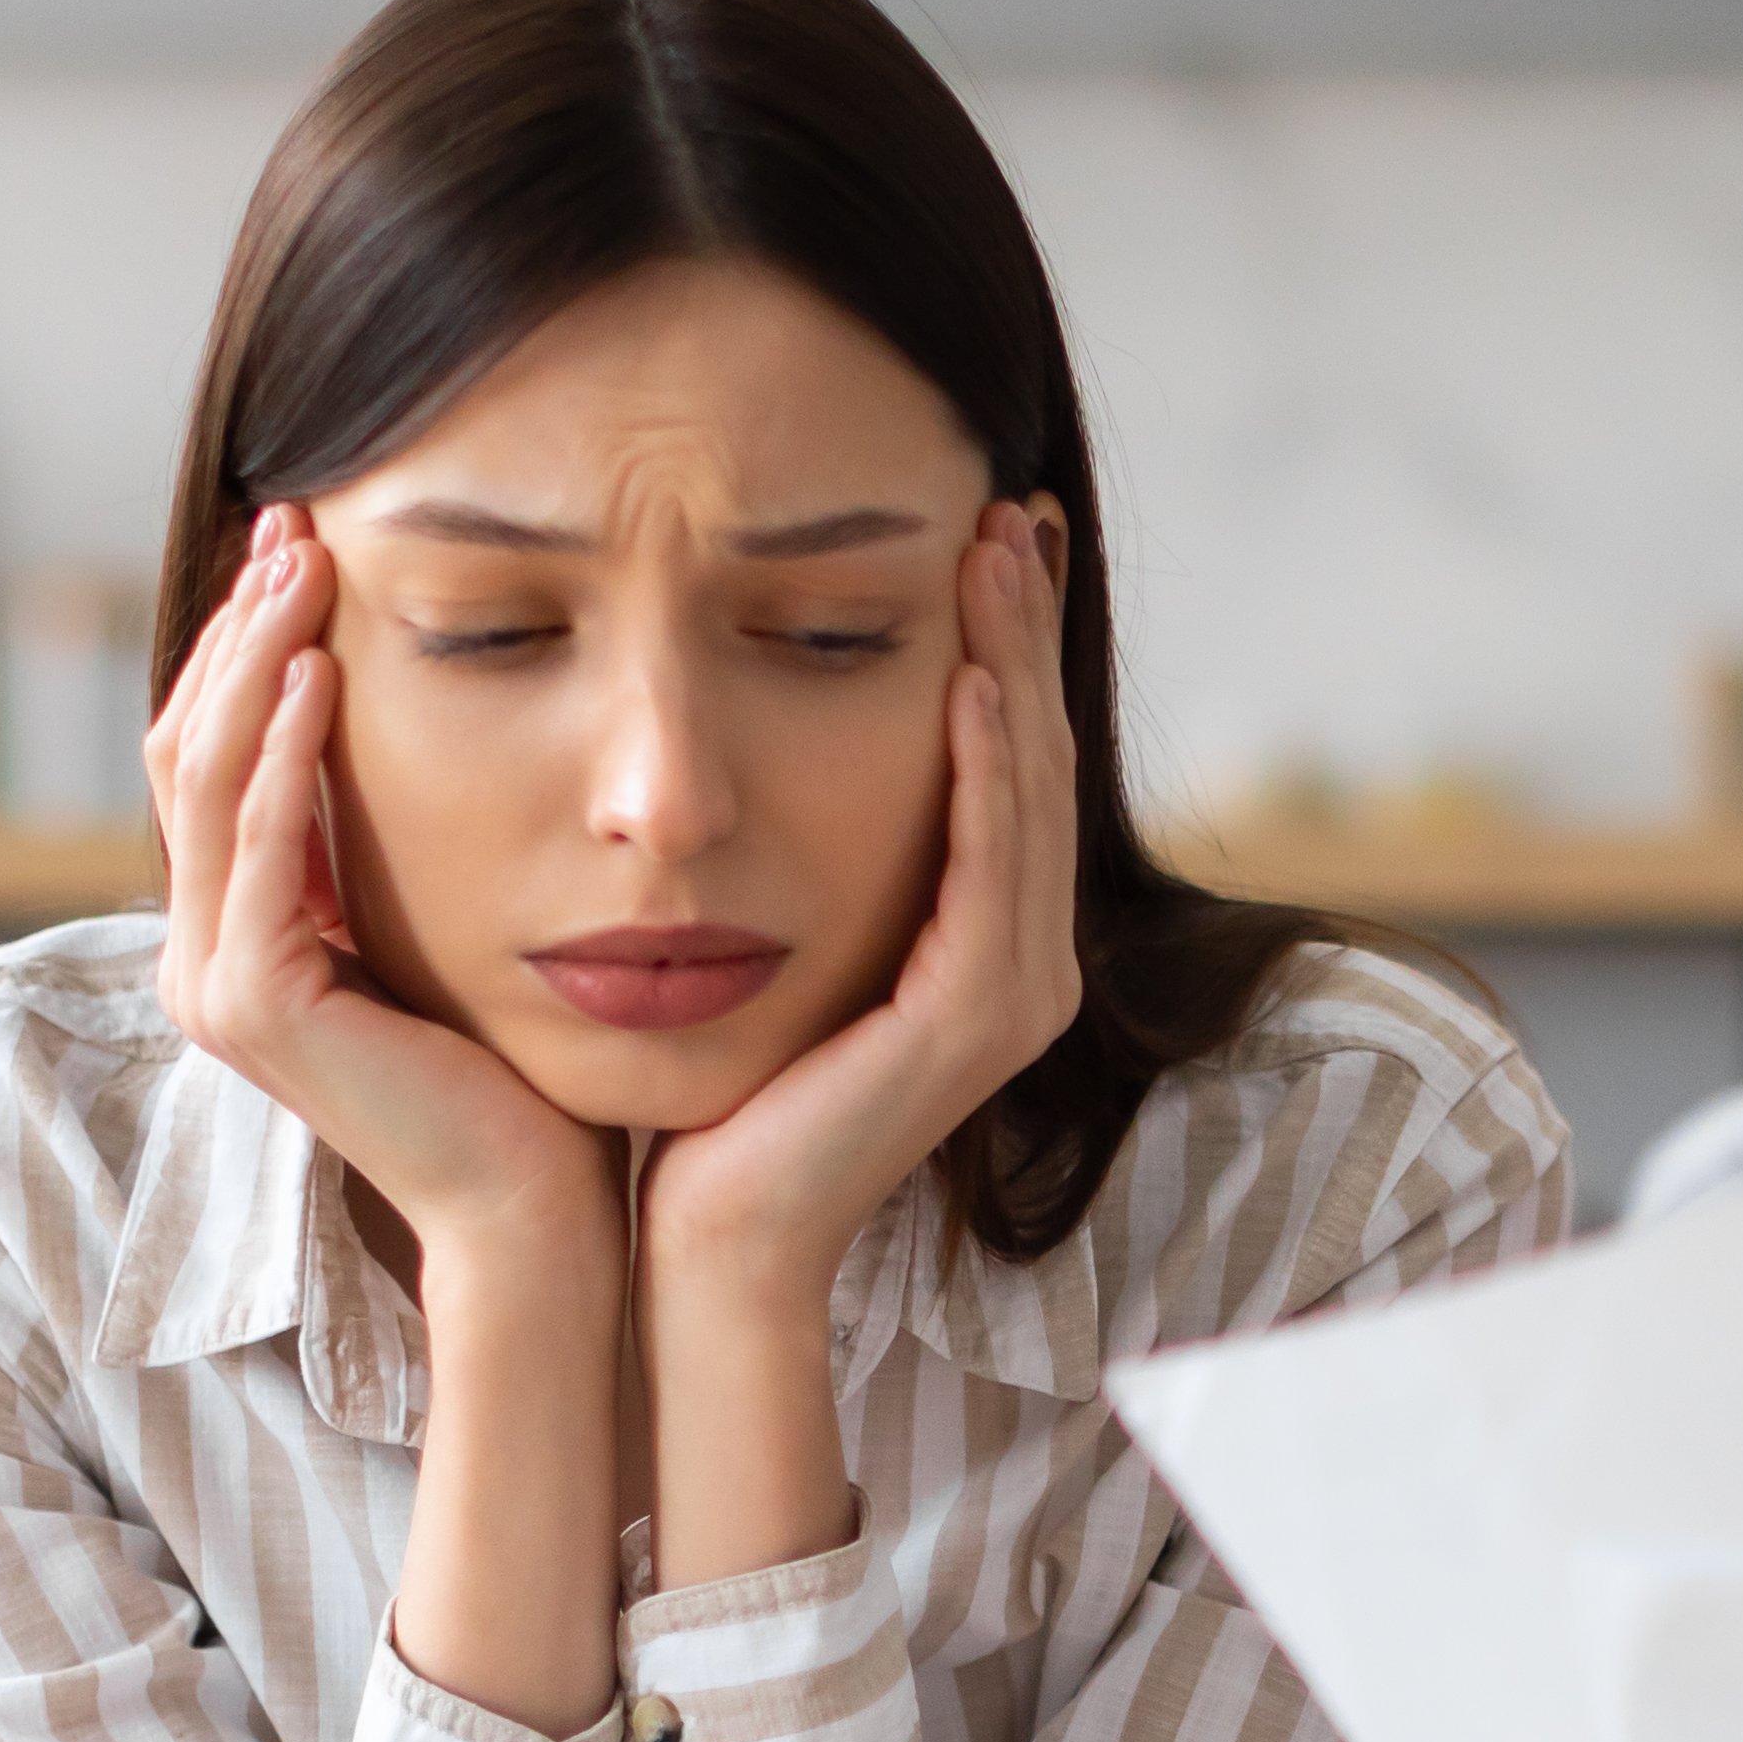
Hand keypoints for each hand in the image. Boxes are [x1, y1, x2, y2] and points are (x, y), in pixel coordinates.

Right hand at [151, 502, 609, 1269]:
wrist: (538, 1205)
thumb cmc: (517, 1071)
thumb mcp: (441, 918)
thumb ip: (391, 840)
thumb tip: (399, 709)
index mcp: (239, 933)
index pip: (213, 754)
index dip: (247, 645)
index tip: (302, 545)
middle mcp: (203, 956)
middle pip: (187, 746)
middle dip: (239, 627)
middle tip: (293, 524)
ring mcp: (214, 983)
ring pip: (206, 779)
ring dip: (256, 661)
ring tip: (305, 568)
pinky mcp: (255, 1006)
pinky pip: (256, 849)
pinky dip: (286, 755)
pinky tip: (328, 675)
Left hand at [634, 505, 1091, 1302]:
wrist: (707, 1235)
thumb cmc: (718, 1089)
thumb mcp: (776, 928)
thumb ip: (808, 842)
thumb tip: (767, 703)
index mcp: (986, 942)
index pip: (1009, 761)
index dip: (1006, 645)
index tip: (984, 528)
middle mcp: (1024, 965)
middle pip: (1035, 758)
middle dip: (1024, 629)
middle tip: (1004, 506)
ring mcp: (1014, 996)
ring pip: (1028, 795)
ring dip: (1015, 668)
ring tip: (991, 557)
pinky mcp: (975, 1020)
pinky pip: (991, 868)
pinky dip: (983, 771)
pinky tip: (963, 683)